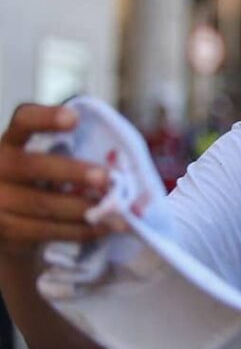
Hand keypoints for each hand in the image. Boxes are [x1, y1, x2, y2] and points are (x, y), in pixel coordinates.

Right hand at [0, 105, 108, 257]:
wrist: (11, 222)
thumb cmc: (42, 181)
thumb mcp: (49, 160)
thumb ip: (74, 153)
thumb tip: (121, 161)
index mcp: (12, 141)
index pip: (24, 120)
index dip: (46, 118)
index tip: (74, 118)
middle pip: (34, 166)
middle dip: (73, 172)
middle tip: (107, 178)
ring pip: (43, 204)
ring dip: (84, 208)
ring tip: (118, 210)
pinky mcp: (5, 230)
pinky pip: (46, 230)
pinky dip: (80, 230)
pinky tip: (104, 227)